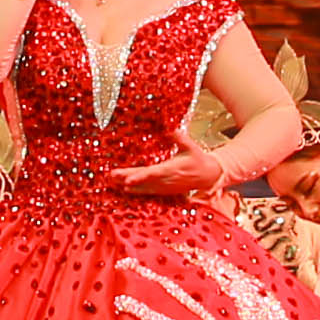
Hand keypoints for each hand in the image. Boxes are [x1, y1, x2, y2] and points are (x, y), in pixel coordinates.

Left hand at [112, 145, 232, 199]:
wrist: (208, 176)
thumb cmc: (198, 158)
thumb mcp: (191, 146)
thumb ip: (179, 137)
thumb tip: (169, 128)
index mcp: (171, 169)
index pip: (152, 174)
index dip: (139, 177)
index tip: (127, 180)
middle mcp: (166, 180)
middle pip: (143, 180)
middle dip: (127, 178)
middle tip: (111, 175)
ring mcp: (165, 187)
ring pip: (144, 187)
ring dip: (128, 185)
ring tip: (112, 181)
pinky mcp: (165, 191)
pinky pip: (148, 191)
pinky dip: (136, 190)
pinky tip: (125, 189)